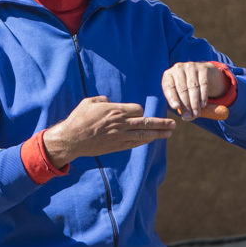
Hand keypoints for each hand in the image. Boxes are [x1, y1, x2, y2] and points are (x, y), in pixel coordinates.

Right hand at [43, 96, 176, 166]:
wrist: (71, 139)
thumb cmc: (79, 118)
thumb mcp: (90, 102)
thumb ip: (103, 100)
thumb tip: (111, 102)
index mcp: (115, 111)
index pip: (138, 110)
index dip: (140, 110)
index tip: (139, 112)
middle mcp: (121, 124)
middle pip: (147, 122)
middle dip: (161, 123)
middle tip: (173, 124)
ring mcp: (120, 137)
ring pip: (144, 135)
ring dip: (158, 134)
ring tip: (169, 133)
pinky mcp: (117, 147)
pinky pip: (135, 144)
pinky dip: (145, 141)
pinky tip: (152, 140)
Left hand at [162, 62, 229, 120]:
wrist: (200, 72)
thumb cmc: (185, 87)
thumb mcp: (178, 94)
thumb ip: (181, 105)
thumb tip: (187, 117)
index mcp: (168, 76)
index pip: (168, 87)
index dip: (172, 97)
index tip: (176, 107)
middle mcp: (178, 68)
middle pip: (182, 88)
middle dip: (186, 104)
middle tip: (189, 116)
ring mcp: (191, 67)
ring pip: (193, 87)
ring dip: (195, 102)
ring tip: (196, 113)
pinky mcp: (203, 68)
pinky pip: (203, 83)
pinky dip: (203, 95)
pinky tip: (203, 104)